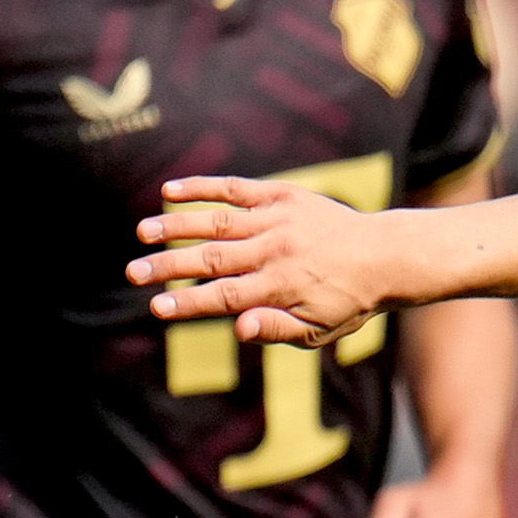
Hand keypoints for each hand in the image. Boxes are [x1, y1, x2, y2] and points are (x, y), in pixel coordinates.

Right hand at [132, 173, 394, 344]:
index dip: (189, 303)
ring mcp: (278, 220)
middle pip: (212, 259)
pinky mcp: (282, 195)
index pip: (225, 297)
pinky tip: (169, 190)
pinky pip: (235, 189)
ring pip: (217, 221)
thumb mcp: (319, 329)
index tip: (156, 307)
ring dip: (176, 225)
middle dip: (169, 266)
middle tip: (132, 272)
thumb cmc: (347, 300)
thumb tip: (237, 328)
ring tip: (142, 233)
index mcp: (282, 287)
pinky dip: (202, 188)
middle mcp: (276, 251)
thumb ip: (276, 328)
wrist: (385, 255)